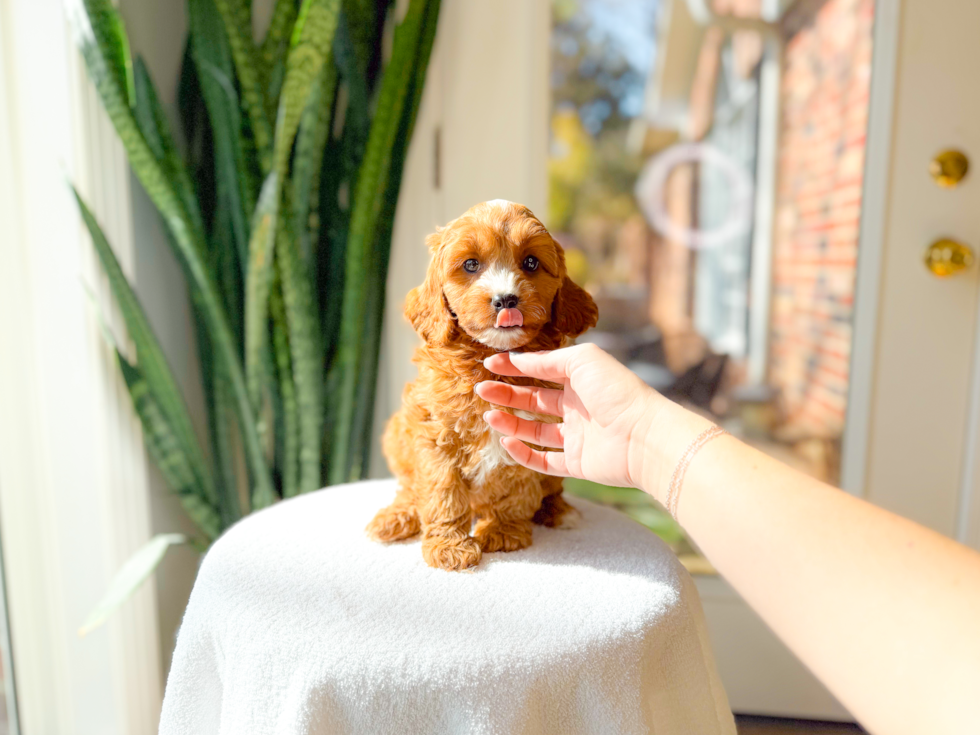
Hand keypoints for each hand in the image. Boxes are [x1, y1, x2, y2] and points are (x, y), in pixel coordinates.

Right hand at [475, 343, 673, 494]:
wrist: (644, 436)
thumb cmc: (616, 391)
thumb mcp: (581, 361)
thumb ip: (547, 361)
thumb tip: (517, 361)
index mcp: (581, 380)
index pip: (541, 371)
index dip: (515, 368)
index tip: (490, 364)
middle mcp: (579, 407)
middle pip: (534, 400)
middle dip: (507, 394)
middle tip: (482, 390)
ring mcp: (578, 436)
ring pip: (535, 430)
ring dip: (510, 422)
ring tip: (489, 414)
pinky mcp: (577, 464)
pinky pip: (545, 460)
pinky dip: (524, 453)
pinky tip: (507, 440)